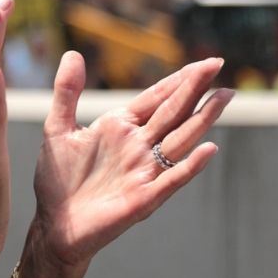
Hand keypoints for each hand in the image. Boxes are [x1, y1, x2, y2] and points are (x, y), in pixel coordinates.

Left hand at [30, 52, 231, 270]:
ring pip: (180, 140)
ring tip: (224, 96)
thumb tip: (73, 53)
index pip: (157, 98)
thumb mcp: (57, 129)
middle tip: (219, 63)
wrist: (53, 224)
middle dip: (195, 88)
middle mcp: (138, 146)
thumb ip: (66, 92)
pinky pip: (171, 179)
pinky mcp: (143, 198)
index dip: (179, 79)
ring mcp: (144, 171)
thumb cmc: (56, 179)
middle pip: (173, 112)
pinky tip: (208, 149)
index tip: (204, 62)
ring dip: (202, 119)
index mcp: (121, 127)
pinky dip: (190, 166)